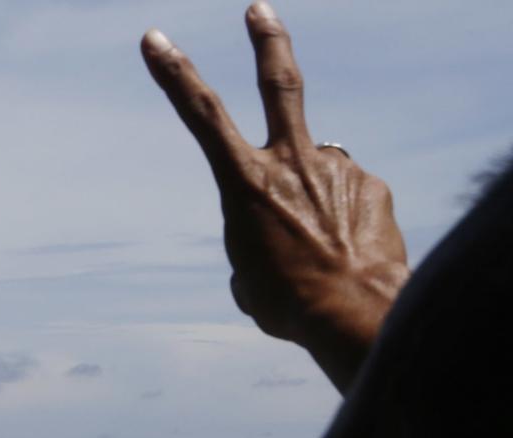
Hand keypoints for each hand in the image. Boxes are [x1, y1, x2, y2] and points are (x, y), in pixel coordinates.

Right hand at [141, 2, 408, 392]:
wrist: (357, 316)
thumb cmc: (289, 305)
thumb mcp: (248, 276)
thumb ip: (256, 235)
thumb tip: (286, 220)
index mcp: (245, 183)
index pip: (202, 116)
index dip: (175, 74)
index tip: (156, 39)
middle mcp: (292, 163)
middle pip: (279, 85)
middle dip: (267, 42)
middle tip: (259, 10)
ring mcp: (336, 169)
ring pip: (316, 171)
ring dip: (312, 201)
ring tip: (321, 249)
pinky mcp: (373, 185)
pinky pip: (349, 196)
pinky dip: (343, 220)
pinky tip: (348, 252)